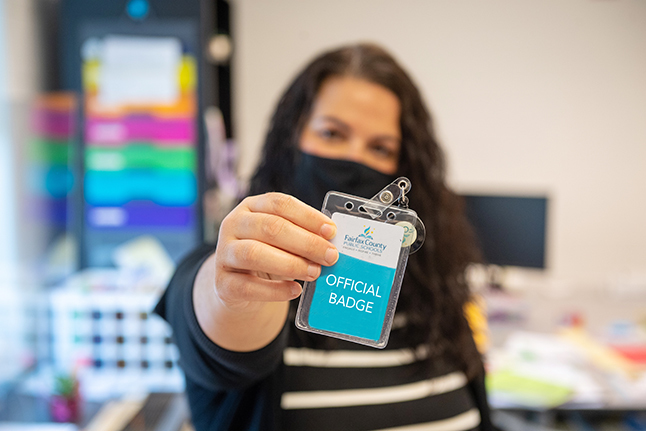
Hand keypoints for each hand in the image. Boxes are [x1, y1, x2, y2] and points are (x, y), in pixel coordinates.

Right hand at [213, 193, 337, 311]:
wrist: (237, 285)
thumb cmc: (268, 255)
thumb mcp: (281, 240)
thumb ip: (302, 236)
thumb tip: (331, 243)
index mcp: (251, 207)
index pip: (280, 203)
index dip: (308, 216)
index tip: (331, 231)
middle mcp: (233, 224)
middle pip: (270, 228)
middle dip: (306, 242)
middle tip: (330, 256)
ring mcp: (224, 253)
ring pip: (254, 254)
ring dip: (291, 264)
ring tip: (315, 273)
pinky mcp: (222, 283)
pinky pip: (248, 286)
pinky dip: (275, 290)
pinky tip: (295, 291)